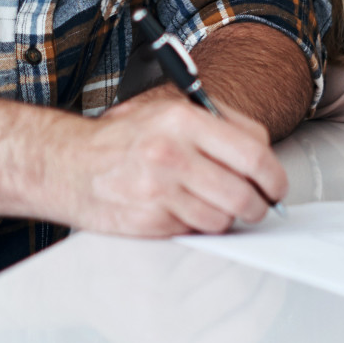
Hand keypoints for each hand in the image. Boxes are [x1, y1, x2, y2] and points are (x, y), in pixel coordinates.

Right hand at [54, 88, 287, 236]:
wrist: (67, 163)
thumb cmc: (122, 138)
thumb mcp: (168, 110)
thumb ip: (218, 124)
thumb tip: (263, 151)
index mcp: (183, 120)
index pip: (254, 154)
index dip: (274, 177)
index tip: (276, 186)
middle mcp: (171, 153)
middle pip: (243, 194)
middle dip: (257, 205)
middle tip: (256, 204)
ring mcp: (159, 191)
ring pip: (223, 219)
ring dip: (225, 217)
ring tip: (210, 203)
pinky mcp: (149, 221)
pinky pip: (195, 232)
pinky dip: (196, 226)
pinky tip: (181, 210)